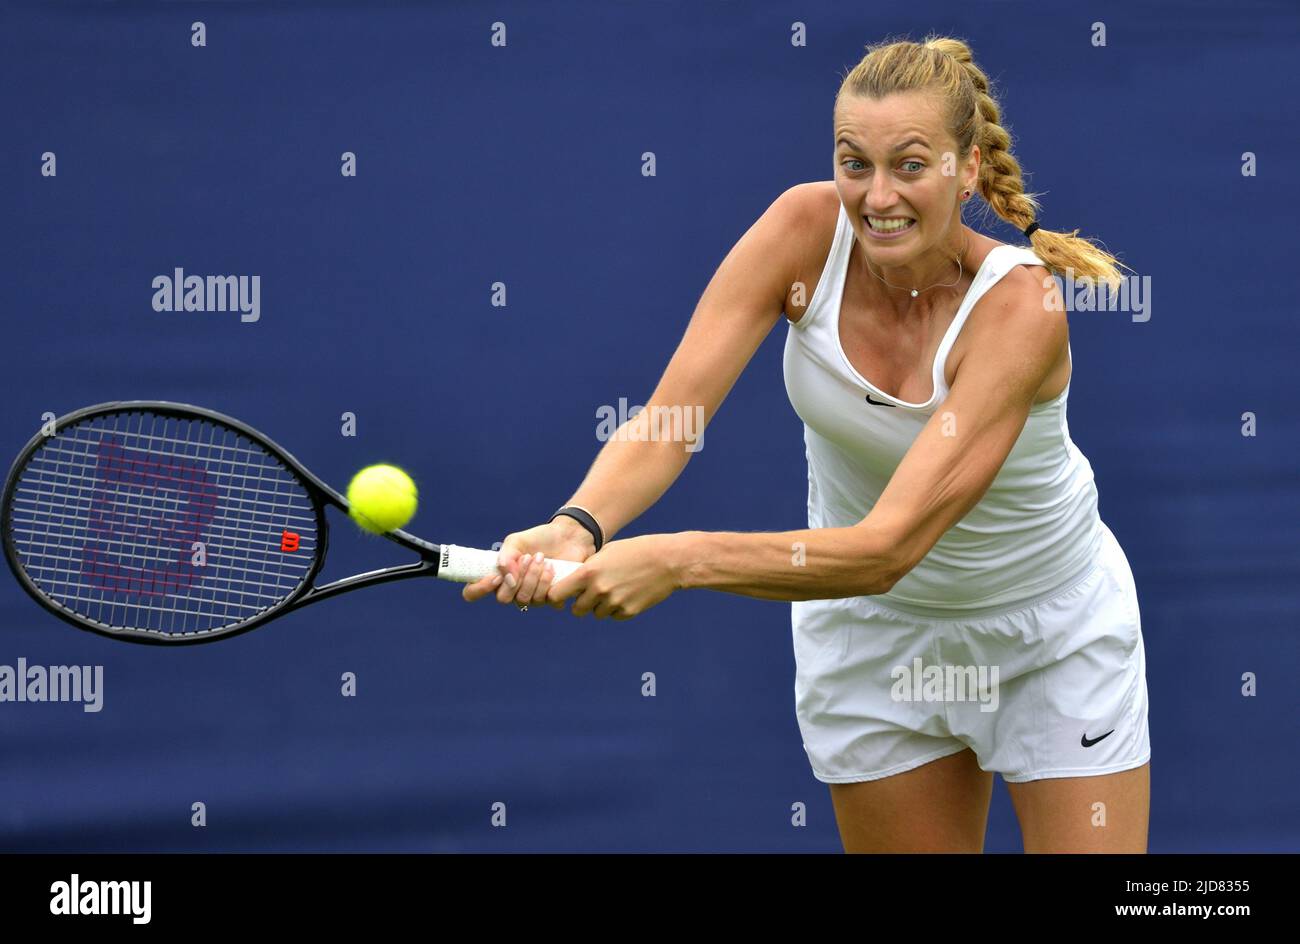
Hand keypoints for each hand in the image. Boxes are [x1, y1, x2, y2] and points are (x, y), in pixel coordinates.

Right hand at [461, 518, 594, 607]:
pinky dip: (547, 581)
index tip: (495, 577)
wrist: (567, 536)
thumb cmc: (538, 538)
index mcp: (497, 576)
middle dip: (516, 577)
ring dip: (533, 577)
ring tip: (542, 558)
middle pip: (503, 599)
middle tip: (527, 557)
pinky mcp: (550, 598)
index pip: (473, 592)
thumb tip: (506, 579)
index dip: (479, 589)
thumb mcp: (516, 541)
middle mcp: (511, 590)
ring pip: (525, 599)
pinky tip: (553, 567)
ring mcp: (530, 596)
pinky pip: (544, 600)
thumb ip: (506, 556)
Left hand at [546, 533, 683, 619]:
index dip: (557, 596)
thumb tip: (571, 581)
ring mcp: (613, 603)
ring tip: (616, 589)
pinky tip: (629, 594)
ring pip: (597, 613)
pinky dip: (618, 609)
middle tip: (592, 594)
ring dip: (601, 606)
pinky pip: (615, 615)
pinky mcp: (628, 612)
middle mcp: (598, 590)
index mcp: (588, 572)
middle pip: (577, 609)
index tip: (562, 596)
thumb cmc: (636, 551)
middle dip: (581, 603)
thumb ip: (588, 568)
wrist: (668, 561)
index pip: (557, 594)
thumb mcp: (606, 553)